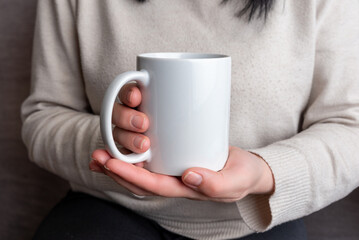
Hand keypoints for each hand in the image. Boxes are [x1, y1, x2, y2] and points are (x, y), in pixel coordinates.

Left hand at [90, 146, 274, 201]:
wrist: (247, 168)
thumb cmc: (243, 175)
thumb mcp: (235, 181)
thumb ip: (216, 184)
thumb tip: (189, 177)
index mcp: (186, 189)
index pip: (154, 186)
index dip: (131, 176)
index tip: (110, 164)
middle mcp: (175, 181)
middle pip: (140, 180)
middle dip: (116, 170)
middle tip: (96, 157)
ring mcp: (174, 169)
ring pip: (142, 170)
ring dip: (119, 163)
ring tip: (98, 152)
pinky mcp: (176, 155)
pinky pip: (151, 158)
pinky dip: (133, 154)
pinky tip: (120, 144)